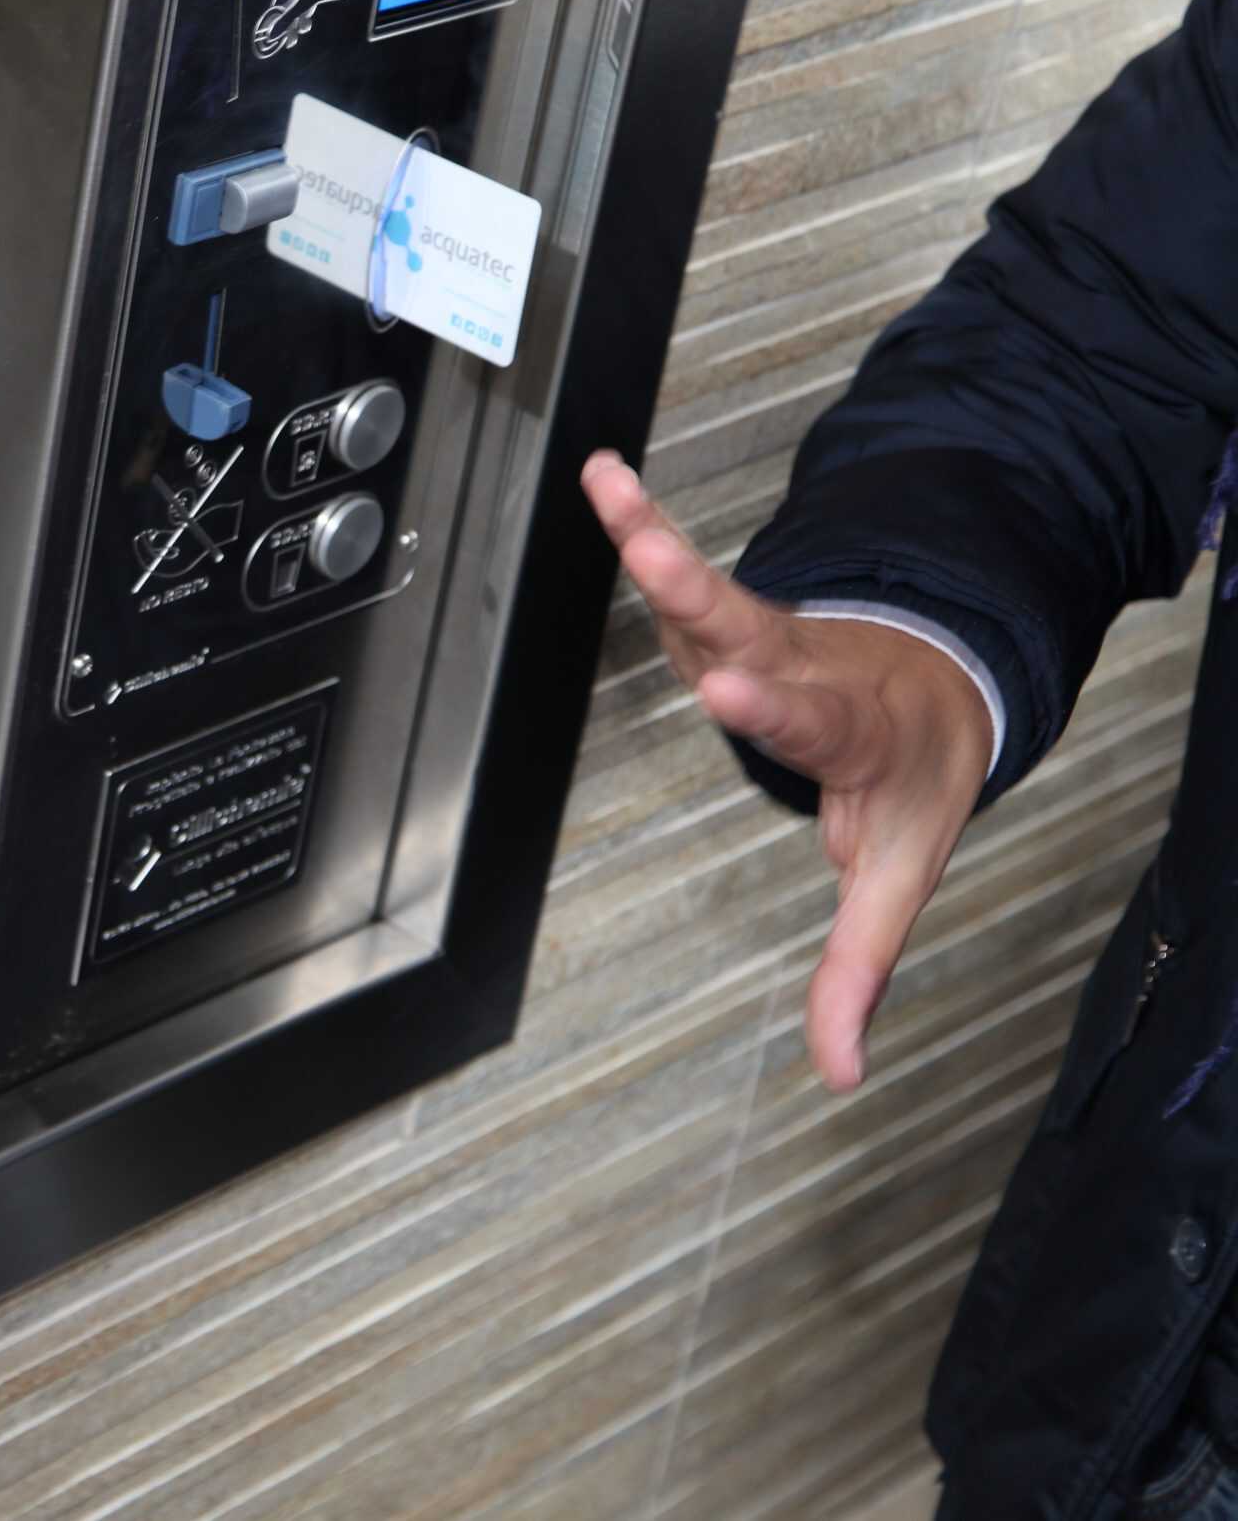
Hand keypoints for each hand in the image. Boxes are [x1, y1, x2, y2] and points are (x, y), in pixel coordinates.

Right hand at [581, 451, 994, 1091]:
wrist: (940, 685)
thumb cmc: (912, 775)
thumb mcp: (901, 872)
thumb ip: (861, 965)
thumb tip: (841, 1068)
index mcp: (852, 727)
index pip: (810, 715)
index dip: (769, 704)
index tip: (729, 687)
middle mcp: (806, 664)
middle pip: (751, 627)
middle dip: (700, 594)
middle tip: (655, 555)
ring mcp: (765, 630)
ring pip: (710, 587)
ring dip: (658, 538)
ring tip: (612, 488)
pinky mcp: (727, 614)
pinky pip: (682, 573)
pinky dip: (643, 524)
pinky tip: (607, 479)